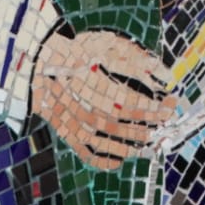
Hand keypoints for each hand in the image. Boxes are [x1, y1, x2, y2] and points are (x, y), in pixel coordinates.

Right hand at [31, 29, 178, 169]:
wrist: (34, 58)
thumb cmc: (73, 48)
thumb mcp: (103, 43)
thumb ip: (132, 57)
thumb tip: (162, 70)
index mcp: (92, 80)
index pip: (128, 100)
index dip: (152, 107)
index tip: (170, 105)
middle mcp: (82, 102)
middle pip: (118, 120)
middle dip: (145, 124)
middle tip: (164, 123)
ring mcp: (71, 118)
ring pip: (103, 138)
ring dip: (128, 145)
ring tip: (148, 144)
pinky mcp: (63, 129)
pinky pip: (82, 150)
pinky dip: (101, 160)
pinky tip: (118, 162)